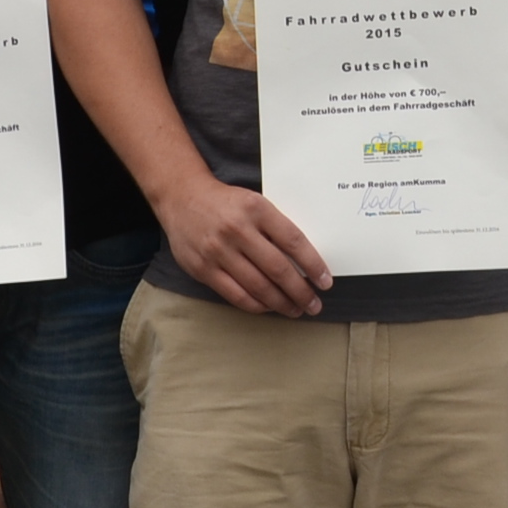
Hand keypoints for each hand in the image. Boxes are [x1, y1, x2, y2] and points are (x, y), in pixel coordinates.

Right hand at [151, 173, 330, 316]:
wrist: (182, 197)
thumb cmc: (226, 203)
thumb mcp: (255, 203)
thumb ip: (275, 227)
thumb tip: (305, 260)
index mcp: (256, 209)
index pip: (293, 241)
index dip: (313, 264)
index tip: (326, 281)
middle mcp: (238, 230)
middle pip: (278, 269)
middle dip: (301, 292)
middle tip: (315, 304)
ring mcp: (218, 251)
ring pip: (258, 286)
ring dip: (281, 303)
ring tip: (296, 310)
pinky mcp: (203, 269)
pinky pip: (236, 295)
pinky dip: (256, 305)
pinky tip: (269, 307)